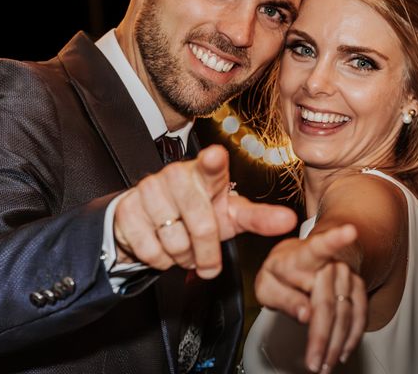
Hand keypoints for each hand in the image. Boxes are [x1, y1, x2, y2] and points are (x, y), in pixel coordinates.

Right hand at [113, 144, 296, 278]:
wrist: (153, 221)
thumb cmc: (199, 213)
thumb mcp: (230, 216)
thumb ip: (259, 218)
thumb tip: (290, 220)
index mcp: (206, 174)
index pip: (211, 165)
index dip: (213, 162)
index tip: (216, 156)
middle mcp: (177, 175)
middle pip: (202, 225)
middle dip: (207, 253)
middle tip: (207, 260)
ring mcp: (149, 190)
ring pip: (175, 241)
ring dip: (183, 257)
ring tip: (183, 247)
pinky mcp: (127, 209)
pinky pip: (151, 249)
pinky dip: (160, 259)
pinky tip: (161, 246)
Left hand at [254, 225, 366, 372]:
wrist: (305, 257)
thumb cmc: (282, 270)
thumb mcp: (267, 281)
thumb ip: (281, 297)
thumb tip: (304, 314)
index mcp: (303, 255)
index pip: (318, 246)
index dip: (334, 239)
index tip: (349, 231)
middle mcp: (329, 262)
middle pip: (328, 302)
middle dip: (322, 337)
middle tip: (314, 363)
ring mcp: (346, 274)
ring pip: (346, 313)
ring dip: (337, 343)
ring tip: (324, 365)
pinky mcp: (357, 286)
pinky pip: (360, 314)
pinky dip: (352, 336)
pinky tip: (342, 352)